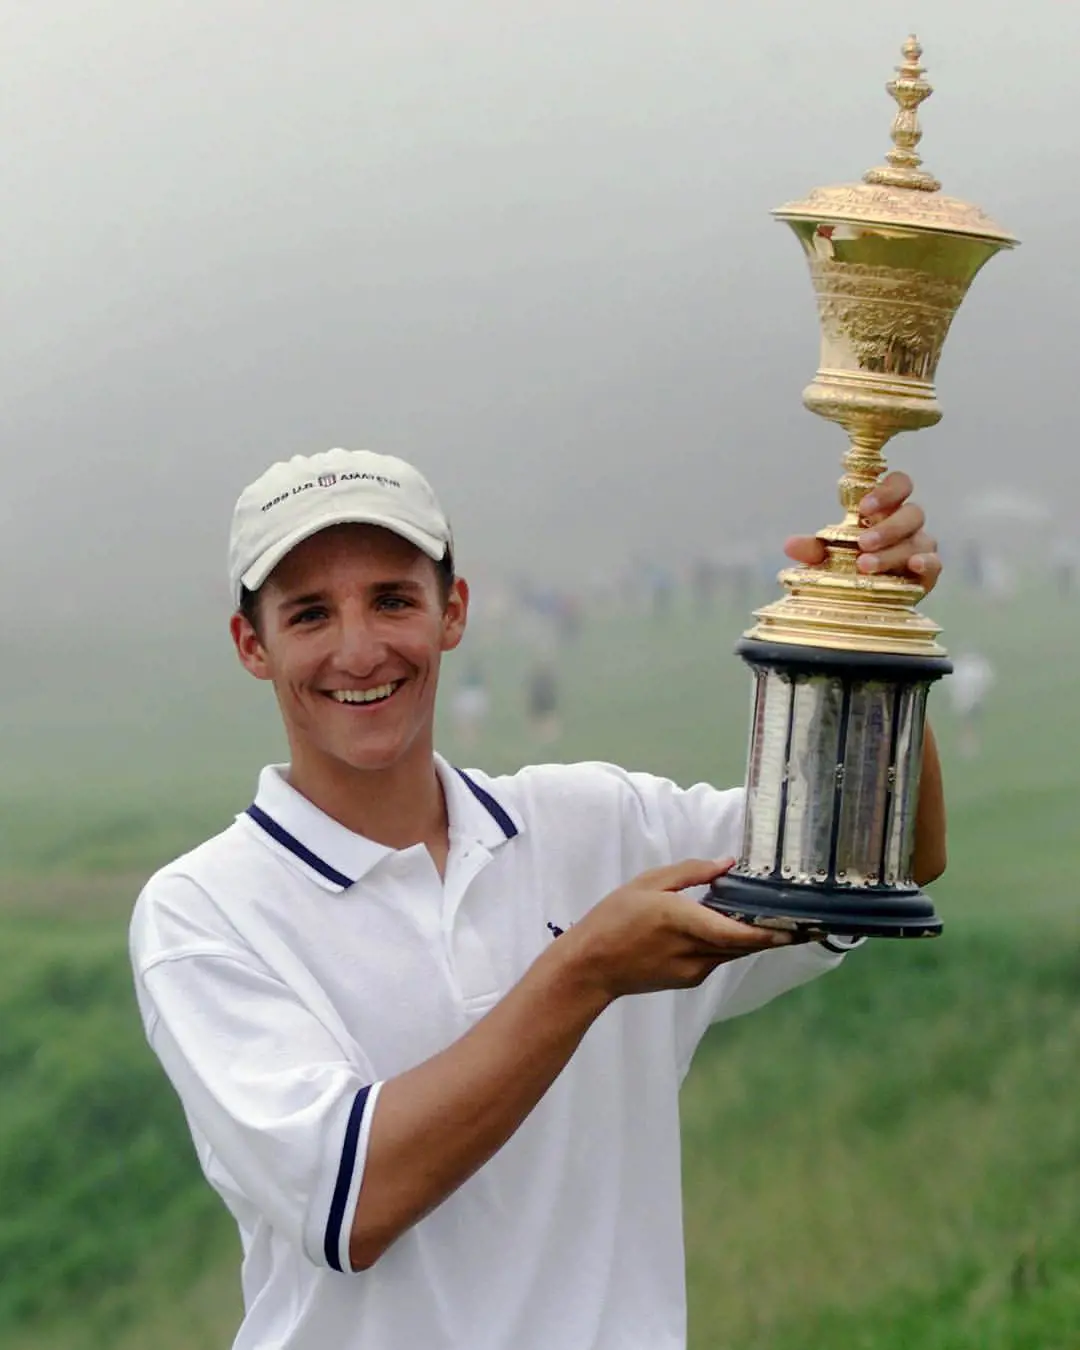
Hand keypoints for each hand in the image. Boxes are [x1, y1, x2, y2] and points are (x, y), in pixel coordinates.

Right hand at [564, 858, 792, 999]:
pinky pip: (718, 958)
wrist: (591, 967)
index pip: (738, 932)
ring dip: (752, 936)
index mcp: (684, 922)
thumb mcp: (647, 883)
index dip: (771, 932)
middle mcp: (695, 951)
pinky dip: (730, 943)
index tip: (799, 925)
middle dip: (773, 933)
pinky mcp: (689, 979)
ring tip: (775, 917)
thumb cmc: (613, 919)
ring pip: (734, 951)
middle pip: (744, 943)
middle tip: (802, 918)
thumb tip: (726, 864)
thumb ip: (690, 872)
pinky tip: (731, 927)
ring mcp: (693, 970)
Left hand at [783, 470, 941, 594]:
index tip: (865, 508)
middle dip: (887, 527)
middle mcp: (908, 525)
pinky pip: (935, 563)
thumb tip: (790, 545)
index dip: (887, 491)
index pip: (900, 485)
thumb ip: (813, 549)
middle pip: (912, 513)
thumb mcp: (826, 557)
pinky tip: (913, 566)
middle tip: (862, 543)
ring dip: (892, 551)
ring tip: (866, 565)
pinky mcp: (928, 573)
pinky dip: (926, 563)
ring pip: (919, 540)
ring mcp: (921, 547)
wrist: (864, 600)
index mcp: (887, 510)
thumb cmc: (848, 567)